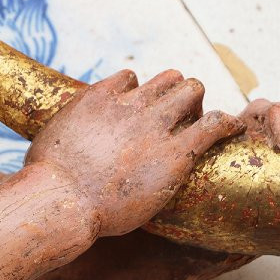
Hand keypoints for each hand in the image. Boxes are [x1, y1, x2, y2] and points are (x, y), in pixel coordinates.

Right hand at [26, 69, 243, 236]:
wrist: (61, 200)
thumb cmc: (47, 180)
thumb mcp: (49, 141)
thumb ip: (67, 134)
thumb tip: (56, 147)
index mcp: (99, 97)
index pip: (131, 79)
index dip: (139, 95)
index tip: (140, 114)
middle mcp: (129, 104)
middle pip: (169, 79)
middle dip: (175, 94)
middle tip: (175, 122)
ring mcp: (153, 126)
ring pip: (192, 89)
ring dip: (197, 104)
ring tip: (199, 124)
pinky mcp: (175, 153)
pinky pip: (212, 124)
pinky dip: (225, 124)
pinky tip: (232, 129)